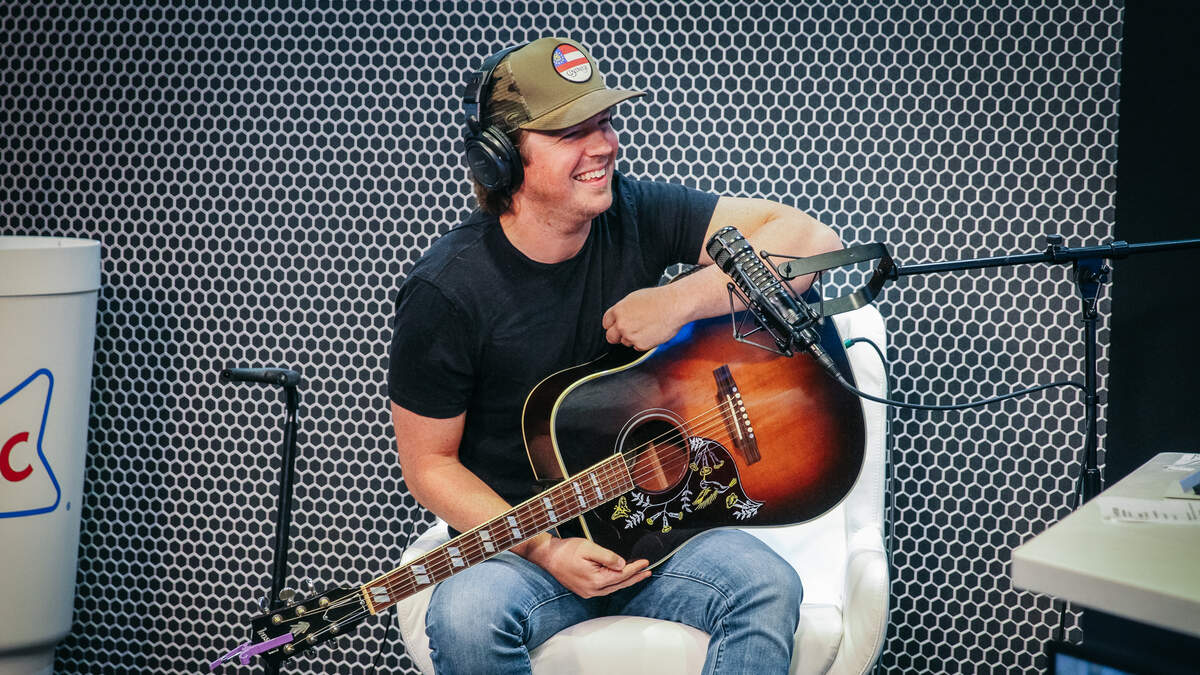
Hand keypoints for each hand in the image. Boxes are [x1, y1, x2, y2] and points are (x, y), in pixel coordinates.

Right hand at [523, 536, 651, 597]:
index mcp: (596, 580)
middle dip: (635, 577)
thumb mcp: (589, 548)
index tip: (646, 562)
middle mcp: (592, 590)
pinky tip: (619, 579)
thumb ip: (608, 557)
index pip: (622, 575)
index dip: (635, 568)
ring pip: (612, 588)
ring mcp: (587, 592)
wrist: (547, 556)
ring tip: (638, 575)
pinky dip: (614, 583)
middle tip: (648, 572)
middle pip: (619, 584)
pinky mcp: (583, 590)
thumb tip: (623, 565)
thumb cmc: (566, 550)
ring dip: (626, 581)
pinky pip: (604, 588)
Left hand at [602, 286, 689, 350]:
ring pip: (625, 342)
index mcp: (619, 310)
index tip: (616, 326)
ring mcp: (630, 335)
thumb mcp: (635, 298)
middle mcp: (622, 324)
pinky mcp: (640, 344)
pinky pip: (638, 347)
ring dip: (633, 338)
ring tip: (646, 327)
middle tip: (628, 332)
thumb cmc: (659, 300)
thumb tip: (619, 317)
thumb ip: (623, 309)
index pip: (606, 323)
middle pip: (611, 337)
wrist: (674, 306)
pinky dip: (644, 343)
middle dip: (617, 336)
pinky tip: (651, 332)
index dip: (612, 325)